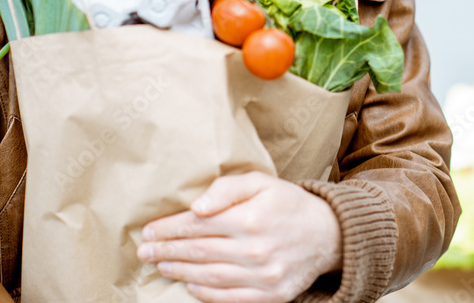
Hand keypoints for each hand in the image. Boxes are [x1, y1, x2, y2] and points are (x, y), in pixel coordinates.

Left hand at [137, 172, 341, 301]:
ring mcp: (263, 275)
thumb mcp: (262, 182)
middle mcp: (255, 249)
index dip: (169, 229)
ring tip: (161, 266)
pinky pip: (229, 297)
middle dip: (167, 251)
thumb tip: (197, 206)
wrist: (329, 234)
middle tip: (145, 251)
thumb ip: (228, 188)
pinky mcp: (271, 295)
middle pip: (199, 252)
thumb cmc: (289, 204)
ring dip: (180, 272)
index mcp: (250, 218)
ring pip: (209, 277)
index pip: (198, 225)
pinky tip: (190, 285)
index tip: (149, 231)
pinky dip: (206, 293)